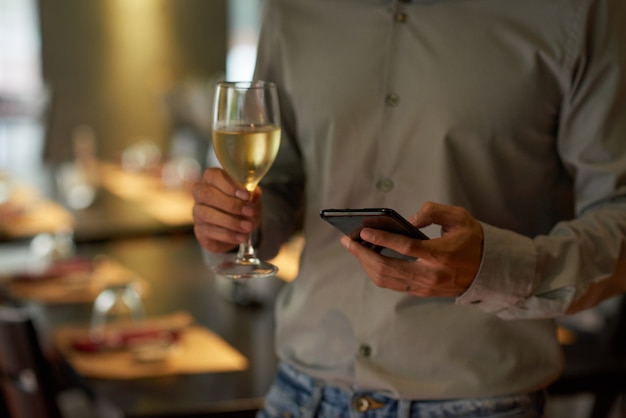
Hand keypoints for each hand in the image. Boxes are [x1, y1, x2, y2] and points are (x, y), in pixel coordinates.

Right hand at [192, 167, 261, 252]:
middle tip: (249, 212)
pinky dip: (229, 235)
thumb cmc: (242, 207)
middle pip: (207, 194)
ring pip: (207, 214)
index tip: (247, 196)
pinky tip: (241, 237)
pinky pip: (210, 231)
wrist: (237, 229)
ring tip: (247, 226)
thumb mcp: (251, 198)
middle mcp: (200, 193)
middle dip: (231, 204)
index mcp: (212, 178)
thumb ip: (252, 193)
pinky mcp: (199, 230)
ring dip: (230, 221)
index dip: (230, 185)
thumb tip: (254, 193)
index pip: (214, 176)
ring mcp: (197, 211)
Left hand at [340, 201, 482, 296]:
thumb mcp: (459, 218)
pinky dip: (376, 271)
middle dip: (362, 254)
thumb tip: (407, 220)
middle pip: (387, 268)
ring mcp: (424, 287)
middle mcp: (429, 275)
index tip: (364, 231)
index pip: (404, 248)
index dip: (381, 238)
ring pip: (386, 279)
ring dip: (366, 264)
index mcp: (439, 255)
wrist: (489, 270)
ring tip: (354, 249)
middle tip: (348, 241)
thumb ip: (433, 212)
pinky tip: (368, 258)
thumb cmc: (472, 240)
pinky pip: (392, 284)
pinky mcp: (421, 292)